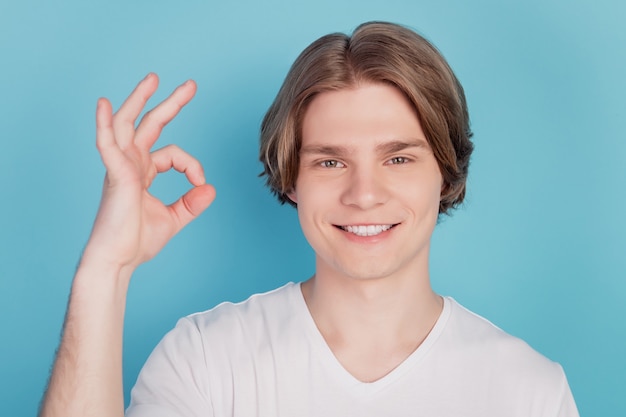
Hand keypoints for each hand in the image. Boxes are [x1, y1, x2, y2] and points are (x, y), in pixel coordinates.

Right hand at [82, 73, 215, 272]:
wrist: (118, 261)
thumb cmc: (137, 242)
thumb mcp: (173, 219)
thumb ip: (191, 203)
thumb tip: (210, 188)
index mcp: (142, 172)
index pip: (172, 154)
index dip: (192, 165)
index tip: (200, 183)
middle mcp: (130, 164)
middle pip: (150, 125)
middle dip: (170, 103)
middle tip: (191, 85)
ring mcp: (121, 168)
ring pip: (128, 125)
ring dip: (140, 100)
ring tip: (154, 79)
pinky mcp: (115, 176)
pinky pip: (107, 145)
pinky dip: (104, 124)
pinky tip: (104, 105)